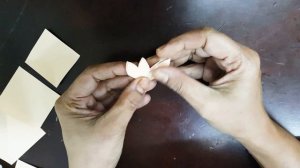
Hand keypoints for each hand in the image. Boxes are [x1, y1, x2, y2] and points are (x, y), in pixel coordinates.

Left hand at [55, 62, 155, 167]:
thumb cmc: (94, 153)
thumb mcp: (111, 126)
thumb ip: (128, 103)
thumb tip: (144, 81)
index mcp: (71, 100)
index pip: (92, 76)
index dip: (113, 69)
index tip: (133, 66)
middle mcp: (80, 100)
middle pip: (105, 82)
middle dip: (126, 79)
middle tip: (145, 74)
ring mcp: (92, 107)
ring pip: (113, 91)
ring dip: (130, 88)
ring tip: (148, 84)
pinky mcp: (103, 114)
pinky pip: (117, 102)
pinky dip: (130, 100)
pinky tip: (144, 97)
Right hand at [152, 28, 299, 166]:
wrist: (249, 129)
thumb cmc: (235, 118)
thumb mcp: (206, 103)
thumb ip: (182, 84)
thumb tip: (157, 71)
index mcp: (241, 58)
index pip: (209, 38)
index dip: (183, 42)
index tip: (162, 52)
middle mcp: (234, 53)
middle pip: (200, 43)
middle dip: (176, 51)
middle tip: (155, 61)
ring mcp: (225, 59)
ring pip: (196, 51)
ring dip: (176, 58)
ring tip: (157, 66)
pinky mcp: (217, 67)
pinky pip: (196, 62)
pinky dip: (181, 67)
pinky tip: (167, 71)